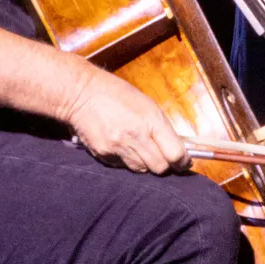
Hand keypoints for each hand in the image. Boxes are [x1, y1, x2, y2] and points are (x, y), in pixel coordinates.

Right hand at [63, 69, 189, 174]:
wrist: (81, 94)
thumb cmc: (116, 94)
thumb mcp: (146, 104)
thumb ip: (160, 126)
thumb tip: (174, 146)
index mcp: (151, 120)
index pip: (175, 153)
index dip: (182, 161)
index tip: (184, 162)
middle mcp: (136, 137)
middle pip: (160, 167)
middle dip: (165, 165)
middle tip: (164, 158)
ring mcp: (118, 148)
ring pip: (141, 169)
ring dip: (145, 163)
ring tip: (141, 150)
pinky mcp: (104, 155)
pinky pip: (123, 166)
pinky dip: (127, 161)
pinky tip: (123, 147)